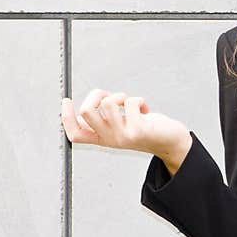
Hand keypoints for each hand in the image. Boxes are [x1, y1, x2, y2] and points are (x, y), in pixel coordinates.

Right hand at [61, 89, 190, 161]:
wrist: (170, 143)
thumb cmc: (146, 129)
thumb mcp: (121, 126)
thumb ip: (107, 118)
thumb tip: (93, 100)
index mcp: (102, 138)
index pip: (75, 133)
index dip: (66, 117)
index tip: (66, 100)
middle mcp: (109, 139)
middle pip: (86, 111)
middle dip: (96, 93)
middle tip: (110, 95)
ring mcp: (123, 135)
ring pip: (107, 104)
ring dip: (120, 95)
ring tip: (130, 102)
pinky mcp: (138, 130)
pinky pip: (131, 103)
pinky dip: (139, 100)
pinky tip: (145, 108)